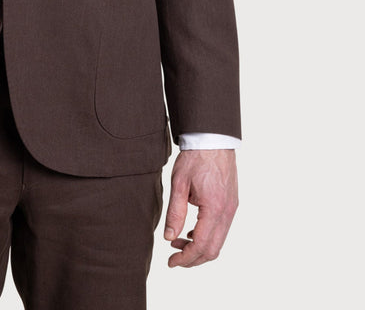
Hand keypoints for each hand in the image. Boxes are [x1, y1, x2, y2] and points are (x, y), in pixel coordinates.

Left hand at [163, 149, 237, 267]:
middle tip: (174, 257)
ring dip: (200, 248)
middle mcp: (227, 212)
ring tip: (178, 241)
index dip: (185, 258)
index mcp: (214, 208)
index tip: (171, 262)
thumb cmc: (195, 157)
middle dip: (193, 259)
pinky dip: (208, 237)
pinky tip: (192, 231)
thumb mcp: (178, 183)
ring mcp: (232, 208)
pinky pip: (222, 229)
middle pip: (213, 250)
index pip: (201, 245)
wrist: (213, 139)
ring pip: (219, 242)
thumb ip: (175, 212)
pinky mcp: (232, 203)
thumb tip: (168, 237)